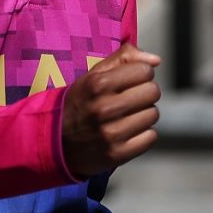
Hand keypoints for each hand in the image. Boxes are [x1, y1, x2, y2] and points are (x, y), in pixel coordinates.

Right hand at [60, 44, 161, 177]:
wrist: (55, 141)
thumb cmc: (80, 103)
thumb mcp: (93, 75)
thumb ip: (124, 58)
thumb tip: (156, 60)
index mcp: (97, 84)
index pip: (145, 70)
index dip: (140, 74)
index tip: (129, 81)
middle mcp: (104, 108)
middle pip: (153, 92)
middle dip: (144, 93)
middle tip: (129, 99)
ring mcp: (110, 133)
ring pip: (153, 114)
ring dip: (144, 114)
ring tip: (126, 116)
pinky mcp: (117, 154)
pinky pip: (150, 137)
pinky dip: (143, 134)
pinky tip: (128, 132)